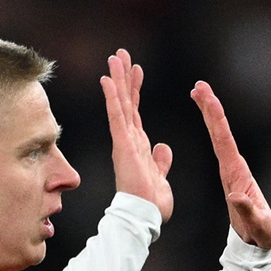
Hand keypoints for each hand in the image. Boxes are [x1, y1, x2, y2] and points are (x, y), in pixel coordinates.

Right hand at [101, 48, 174, 219]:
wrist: (144, 217)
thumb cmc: (151, 204)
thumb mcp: (161, 177)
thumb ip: (161, 161)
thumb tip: (163, 147)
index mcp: (138, 146)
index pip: (136, 112)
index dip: (136, 90)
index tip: (137, 70)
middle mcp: (129, 140)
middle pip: (127, 102)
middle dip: (124, 77)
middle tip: (121, 54)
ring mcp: (124, 142)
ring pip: (121, 104)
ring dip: (117, 79)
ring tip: (115, 57)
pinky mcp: (123, 145)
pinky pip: (117, 116)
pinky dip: (112, 97)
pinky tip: (108, 79)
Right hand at [193, 82, 270, 248]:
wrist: (260, 241)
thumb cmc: (262, 234)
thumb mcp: (259, 226)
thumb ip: (247, 212)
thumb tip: (234, 196)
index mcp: (239, 174)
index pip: (224, 140)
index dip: (215, 117)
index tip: (206, 97)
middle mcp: (235, 167)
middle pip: (221, 132)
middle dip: (210, 108)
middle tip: (199, 85)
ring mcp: (232, 170)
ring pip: (219, 135)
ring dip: (209, 113)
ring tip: (197, 92)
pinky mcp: (228, 175)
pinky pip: (218, 146)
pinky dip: (211, 129)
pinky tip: (205, 118)